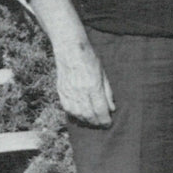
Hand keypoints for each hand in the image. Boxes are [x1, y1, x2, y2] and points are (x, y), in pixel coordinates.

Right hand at [28, 0, 115, 127]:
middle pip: (88, 115)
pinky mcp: (61, 90)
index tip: (109, 123)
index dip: (105, 120)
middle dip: (96, 122)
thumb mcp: (103, 73)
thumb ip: (107, 92)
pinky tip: (80, 115)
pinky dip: (74, 115)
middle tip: (102, 124)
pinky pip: (67, 108)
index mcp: (93, 86)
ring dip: (86, 120)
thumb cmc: (89, 58)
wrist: (70, 48)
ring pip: (77, 114)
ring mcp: (69, 91)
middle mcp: (80, 91)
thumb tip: (112, 108)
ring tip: (92, 121)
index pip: (100, 110)